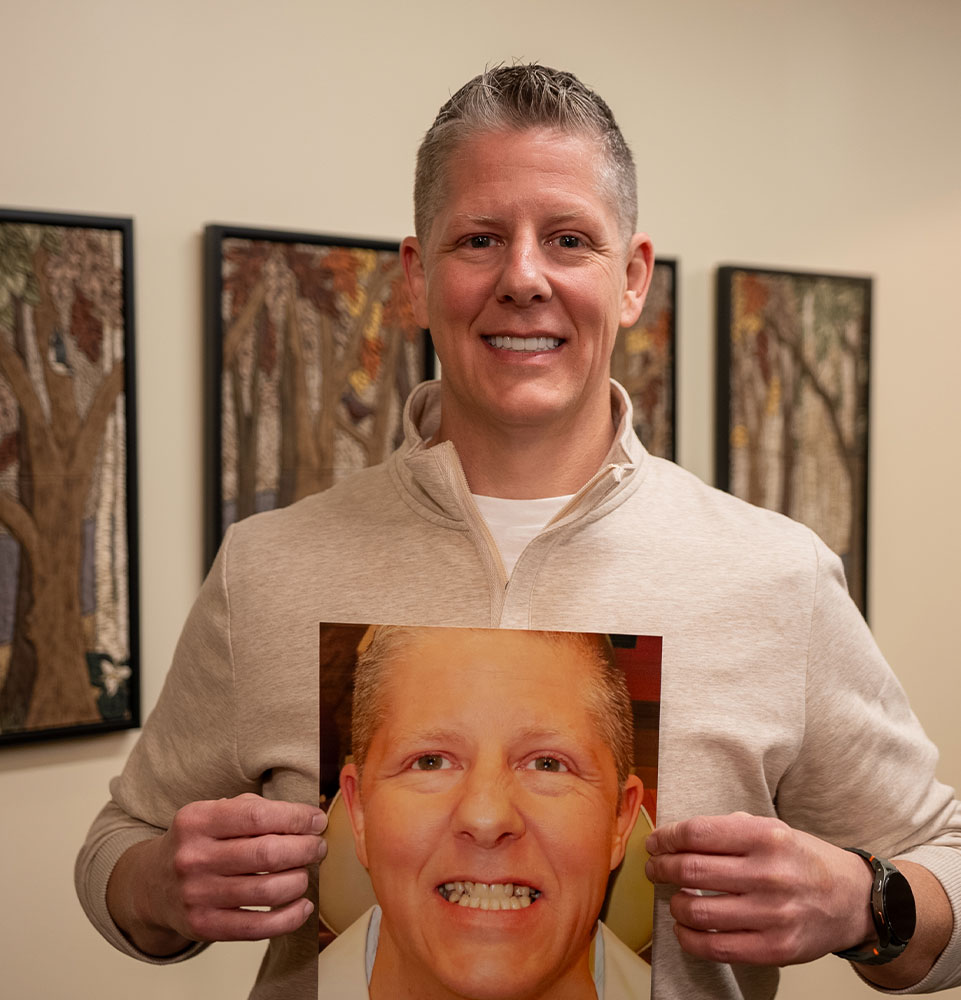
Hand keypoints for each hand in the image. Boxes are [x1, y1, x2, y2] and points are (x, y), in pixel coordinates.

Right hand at [107, 793, 327, 954]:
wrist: (152, 884)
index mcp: (197, 820)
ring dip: (299, 881)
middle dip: (305, 849)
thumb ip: (253, 810)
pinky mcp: (203, 927)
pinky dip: (289, 918)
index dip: (296, 818)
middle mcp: (193, 857)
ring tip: (306, 873)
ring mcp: (197, 895)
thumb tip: (305, 820)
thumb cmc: (198, 842)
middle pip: (266, 854)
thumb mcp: (213, 813)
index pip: (257, 816)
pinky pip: (257, 928)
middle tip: (318, 847)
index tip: (317, 821)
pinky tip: (303, 906)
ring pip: (267, 891)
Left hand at [645, 812, 873, 965]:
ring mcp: (772, 914)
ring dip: (674, 904)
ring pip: (697, 912)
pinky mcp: (775, 948)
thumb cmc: (802, 860)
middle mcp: (768, 873)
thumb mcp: (771, 828)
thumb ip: (728, 829)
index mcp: (765, 836)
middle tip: (655, 868)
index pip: (697, 833)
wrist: (852, 900)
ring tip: (674, 898)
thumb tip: (676, 837)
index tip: (656, 843)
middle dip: (662, 868)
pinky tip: (685, 928)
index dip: (667, 838)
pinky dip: (689, 938)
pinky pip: (716, 948)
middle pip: (691, 871)